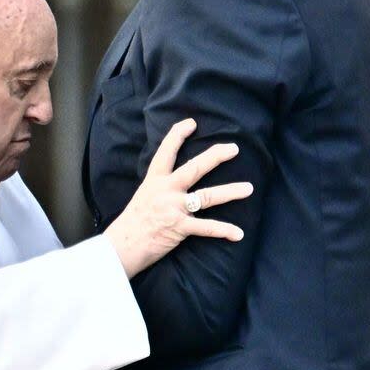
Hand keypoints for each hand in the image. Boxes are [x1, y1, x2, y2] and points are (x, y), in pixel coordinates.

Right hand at [104, 118, 252, 278]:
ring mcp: (173, 208)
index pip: (166, 152)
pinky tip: (238, 233)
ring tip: (248, 188)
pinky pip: (206, 228)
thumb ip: (161, 186)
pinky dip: (224, 230)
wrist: (121, 246)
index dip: (177, 135)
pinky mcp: (179, 228)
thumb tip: (178, 181)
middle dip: (215, 156)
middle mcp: (165, 190)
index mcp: (155, 180)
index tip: (191, 123)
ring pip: (207, 196)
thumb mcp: (144, 196)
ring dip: (230, 192)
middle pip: (194, 168)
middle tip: (234, 148)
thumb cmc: (133, 222)